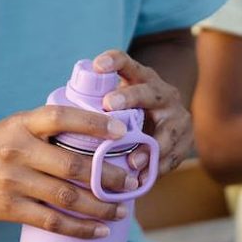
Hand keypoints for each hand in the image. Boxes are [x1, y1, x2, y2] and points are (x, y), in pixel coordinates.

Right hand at [0, 107, 139, 238]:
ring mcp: (13, 181)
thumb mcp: (14, 126)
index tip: (122, 133)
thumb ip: (48, 131)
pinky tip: (99, 231)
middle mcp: (18, 150)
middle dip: (109, 177)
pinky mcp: (8, 208)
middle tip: (133, 183)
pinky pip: (51, 221)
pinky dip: (79, 228)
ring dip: (100, 206)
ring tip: (121, 211)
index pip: (62, 118)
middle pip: (73, 165)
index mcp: (22, 124)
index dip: (94, 124)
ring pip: (67, 197)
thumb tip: (97, 139)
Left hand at [93, 50, 192, 180]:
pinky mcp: (185, 141)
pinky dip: (156, 169)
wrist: (169, 123)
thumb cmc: (132, 115)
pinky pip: (172, 157)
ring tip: (133, 162)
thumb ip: (98, 104)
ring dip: (149, 148)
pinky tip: (144, 180)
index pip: (127, 63)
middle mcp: (163, 93)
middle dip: (128, 98)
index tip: (97, 66)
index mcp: (143, 79)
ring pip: (165, 131)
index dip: (113, 61)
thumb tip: (56, 115)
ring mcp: (177, 117)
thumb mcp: (120, 101)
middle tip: (108, 105)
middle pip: (147, 92)